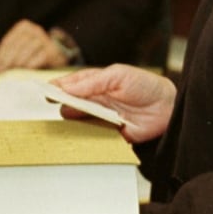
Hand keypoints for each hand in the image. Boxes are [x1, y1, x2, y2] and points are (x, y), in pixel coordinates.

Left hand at [0, 19, 68, 71]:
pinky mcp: (53, 49)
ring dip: (20, 62)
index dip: (1, 55)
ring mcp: (45, 38)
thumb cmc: (31, 54)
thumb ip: (4, 56)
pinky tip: (26, 71)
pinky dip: (32, 64)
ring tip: (12, 72)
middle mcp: (35, 30)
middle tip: (2, 71)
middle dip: (9, 59)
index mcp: (23, 27)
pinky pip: (41, 56)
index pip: (9, 41)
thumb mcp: (17, 52)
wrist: (55, 55)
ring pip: (29, 49)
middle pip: (18, 45)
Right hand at [54, 64, 175, 143]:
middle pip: (70, 104)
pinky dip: (83, 138)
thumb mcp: (118, 75)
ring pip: (78, 122)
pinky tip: (75, 138)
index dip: (57, 88)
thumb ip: (92, 82)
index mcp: (95, 83)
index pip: (71, 85)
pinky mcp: (108, 135)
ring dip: (69, 123)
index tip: (44, 92)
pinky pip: (92, 138)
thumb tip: (67, 87)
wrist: (168, 107)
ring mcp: (101, 118)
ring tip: (60, 122)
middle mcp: (95, 101)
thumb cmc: (145, 85)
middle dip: (60, 105)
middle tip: (50, 108)